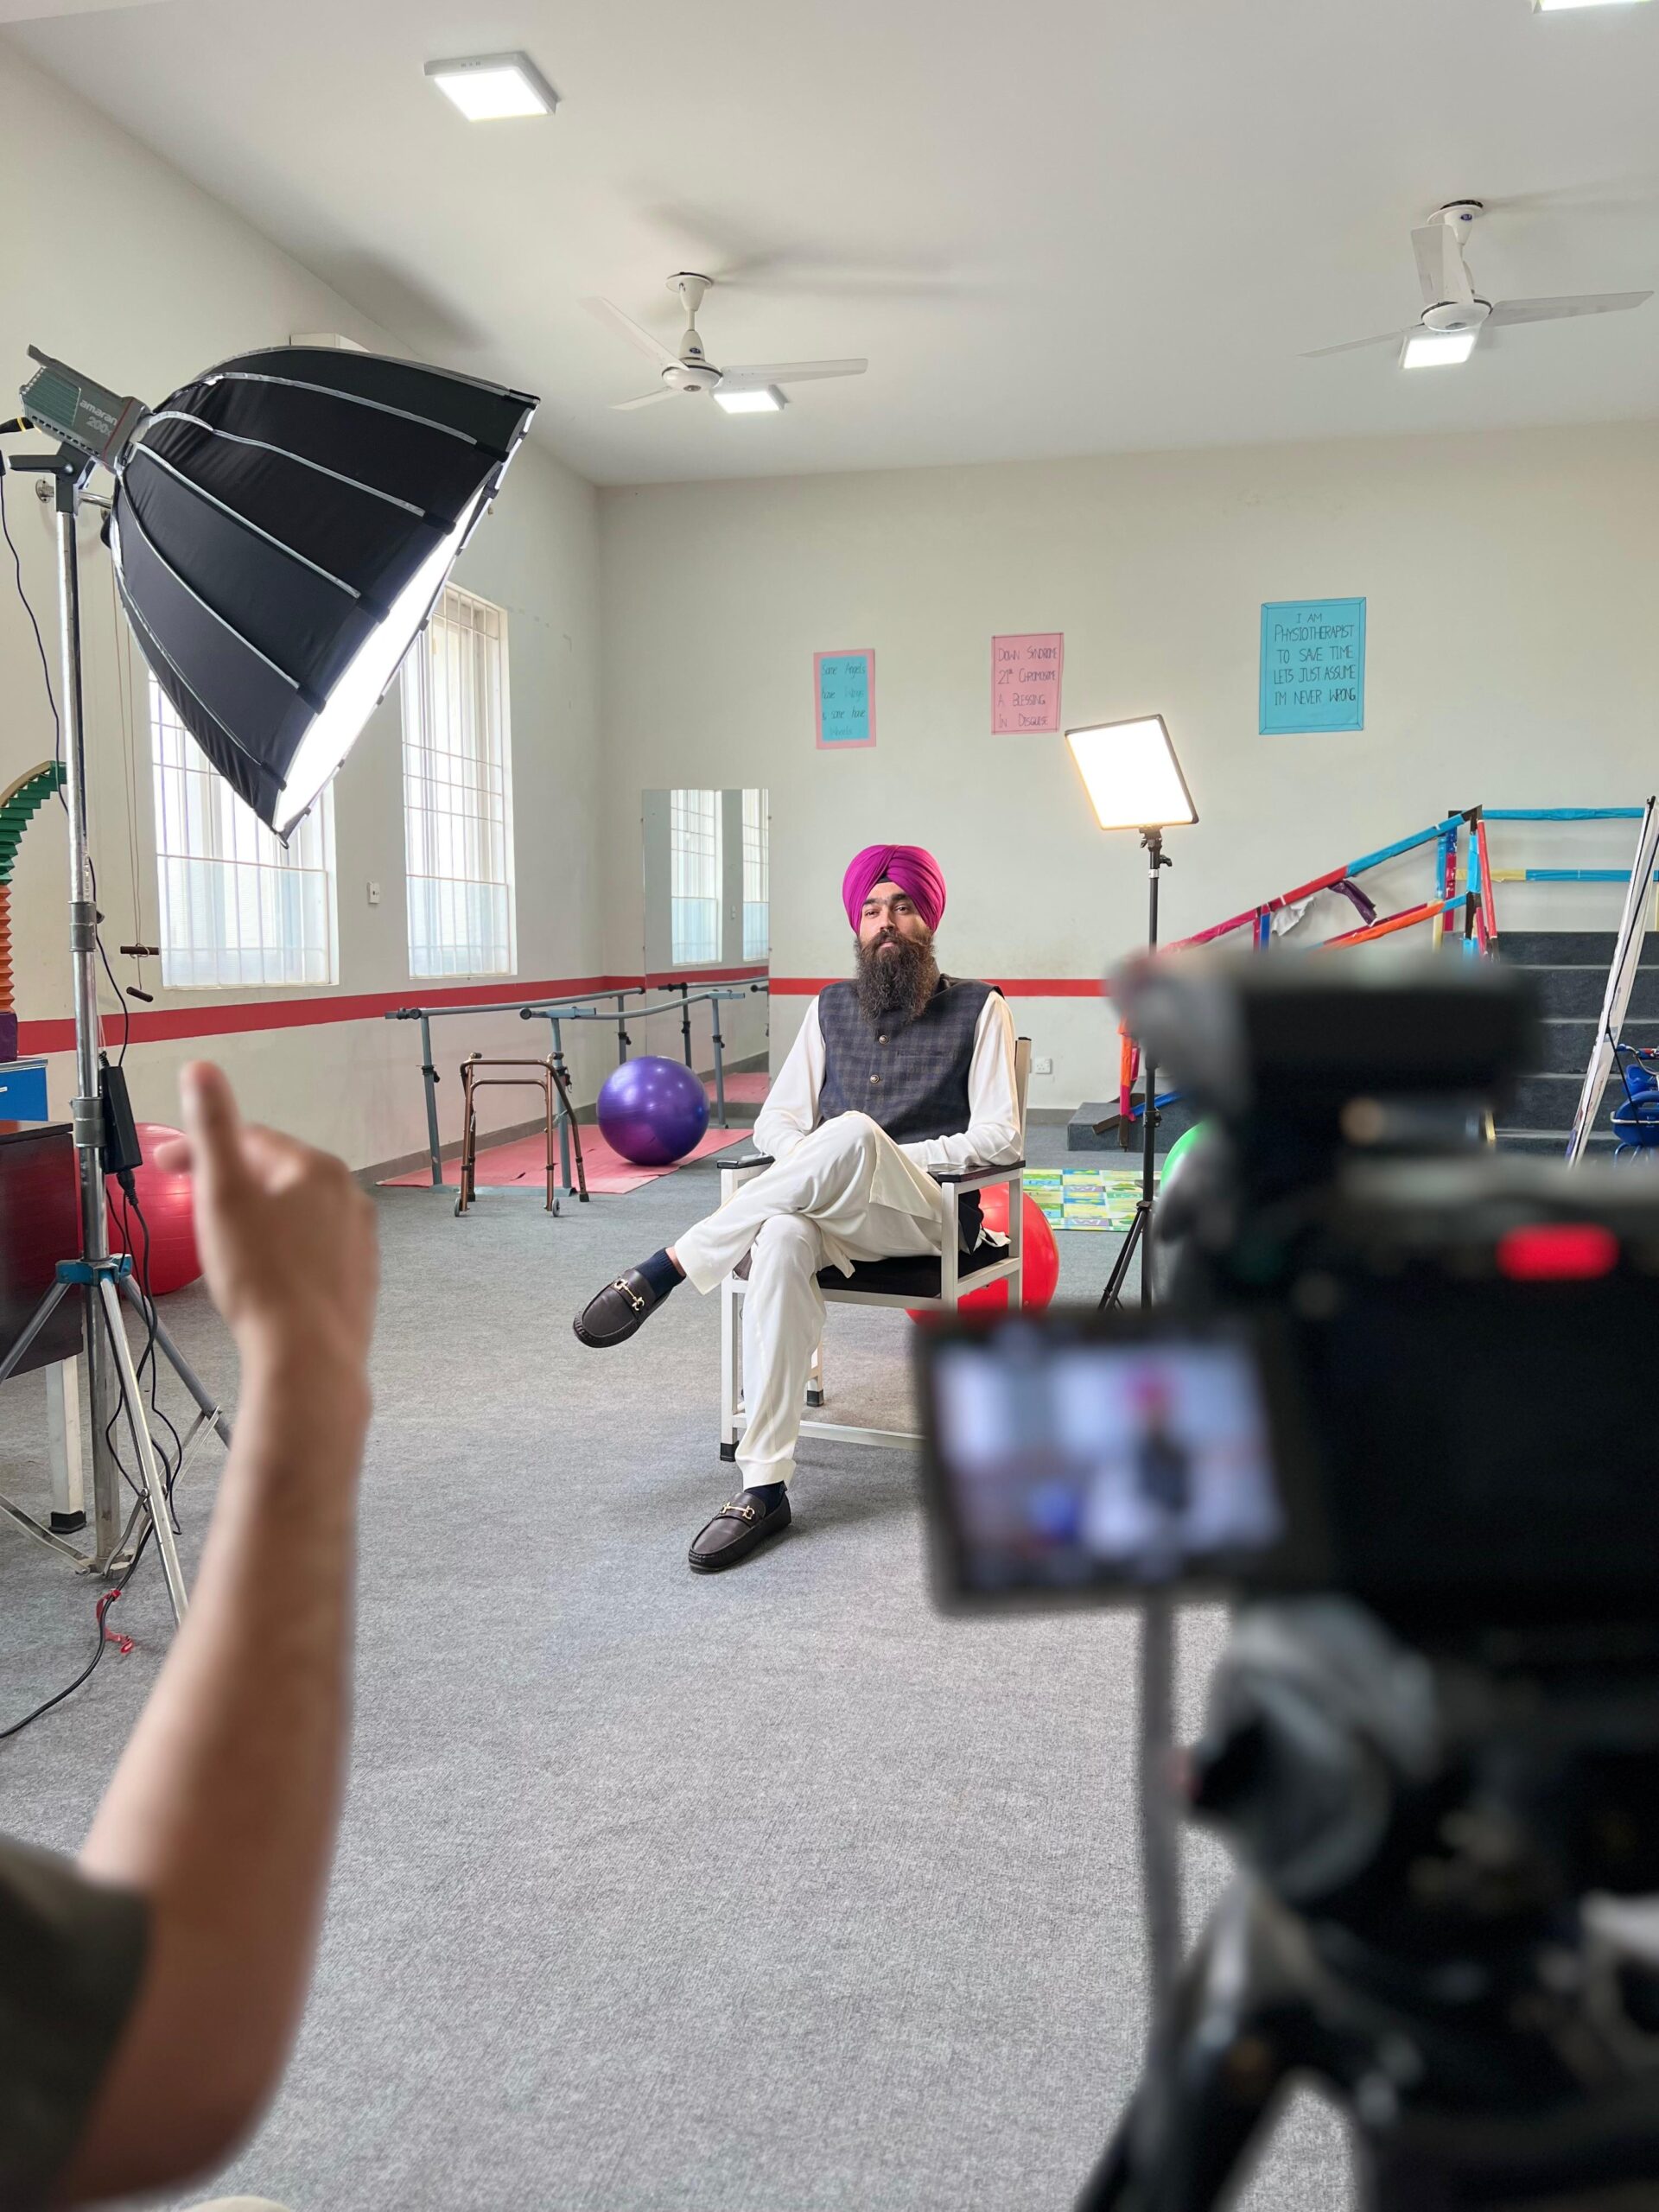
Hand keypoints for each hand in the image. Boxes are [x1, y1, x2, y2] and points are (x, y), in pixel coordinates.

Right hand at [151, 1062, 377, 1379]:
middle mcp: (349, 1196)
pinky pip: (313, 1250)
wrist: (308, 1356)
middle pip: (276, 1174)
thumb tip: (202, 1070)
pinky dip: (283, 1251)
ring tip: (226, 1246)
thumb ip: (213, 1129)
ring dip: (258, 1217)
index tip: (167, 1166)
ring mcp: (360, 1238)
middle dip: (230, 1181)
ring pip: (296, 1213)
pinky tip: (265, 1277)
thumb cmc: (261, 1277)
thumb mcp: (223, 1195)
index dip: (201, 1148)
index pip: (250, 1140)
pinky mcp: (359, 1277)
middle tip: (192, 1205)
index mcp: (317, 1168)